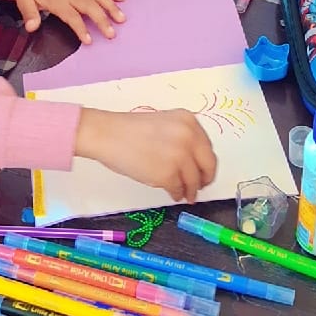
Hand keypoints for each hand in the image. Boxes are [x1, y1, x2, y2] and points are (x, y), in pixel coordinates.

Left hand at [5, 0, 124, 42]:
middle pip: (90, 7)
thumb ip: (29, 14)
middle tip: (112, 34)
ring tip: (122, 18)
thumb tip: (31, 28)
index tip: (89, 41)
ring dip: (111, 6)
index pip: (71, 16)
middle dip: (102, 20)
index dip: (80, 28)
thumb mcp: (23, 0)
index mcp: (56, 0)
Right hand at [76, 107, 216, 203]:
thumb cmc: (129, 129)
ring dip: (191, 190)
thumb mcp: (164, 123)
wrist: (107, 135)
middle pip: (208, 165)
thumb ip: (182, 137)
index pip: (208, 147)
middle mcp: (189, 137)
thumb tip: (194, 161)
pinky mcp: (168, 175)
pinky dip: (177, 194)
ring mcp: (180, 156)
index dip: (207, 163)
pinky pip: (178, 189)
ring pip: (194, 180)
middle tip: (200, 187)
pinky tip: (173, 194)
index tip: (205, 171)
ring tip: (186, 195)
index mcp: (189, 121)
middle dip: (205, 179)